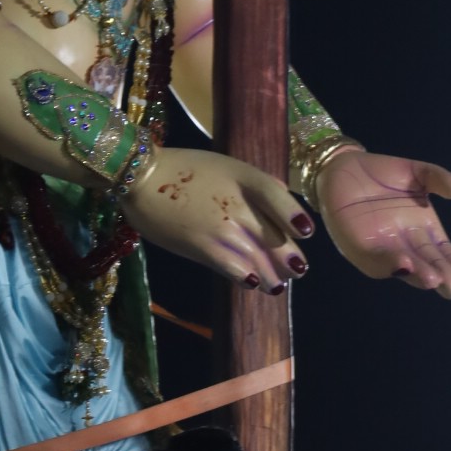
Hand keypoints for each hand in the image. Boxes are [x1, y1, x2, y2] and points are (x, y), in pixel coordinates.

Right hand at [124, 149, 313, 289]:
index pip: (282, 200)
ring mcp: (223, 227)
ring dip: (272, 276)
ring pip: (259, 259)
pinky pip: (234, 268)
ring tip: (277, 285)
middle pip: (275, 237)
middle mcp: (240, 203)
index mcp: (247, 178)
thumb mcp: (228, 166)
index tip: (306, 233)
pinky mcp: (204, 247)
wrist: (143, 178)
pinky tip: (251, 283)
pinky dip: (246, 277)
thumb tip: (281, 204)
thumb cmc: (186, 169)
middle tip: (296, 270)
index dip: (297, 217)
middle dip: (289, 258)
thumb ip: (255, 184)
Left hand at [316, 146, 450, 297]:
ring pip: (404, 267)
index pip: (444, 253)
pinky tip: (404, 264)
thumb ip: (436, 178)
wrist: (344, 167)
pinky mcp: (359, 247)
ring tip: (433, 279)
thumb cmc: (383, 174)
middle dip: (442, 277)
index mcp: (424, 230)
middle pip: (428, 266)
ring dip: (418, 275)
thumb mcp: (416, 173)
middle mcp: (406, 244)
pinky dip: (389, 263)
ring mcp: (383, 248)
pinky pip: (375, 260)